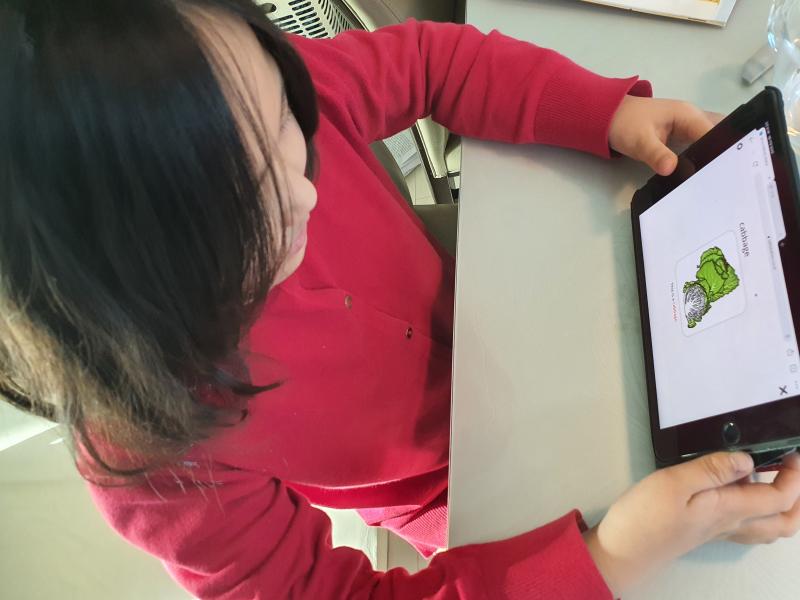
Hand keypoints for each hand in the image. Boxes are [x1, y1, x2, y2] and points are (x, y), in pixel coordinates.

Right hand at [583, 451, 799, 596]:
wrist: (622, 551)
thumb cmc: (645, 517)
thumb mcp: (674, 483)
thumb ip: (711, 469)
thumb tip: (747, 459)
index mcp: (729, 509)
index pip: (780, 498)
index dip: (794, 475)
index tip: (790, 451)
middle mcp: (731, 523)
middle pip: (784, 521)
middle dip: (797, 496)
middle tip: (789, 467)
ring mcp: (719, 530)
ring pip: (768, 526)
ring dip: (782, 505)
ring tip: (770, 476)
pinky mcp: (704, 530)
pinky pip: (747, 525)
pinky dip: (757, 509)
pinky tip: (737, 490)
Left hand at [608, 96, 723, 175]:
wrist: (607, 117)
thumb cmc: (624, 124)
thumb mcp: (639, 141)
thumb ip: (656, 155)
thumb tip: (672, 170)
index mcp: (688, 115)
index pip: (715, 134)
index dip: (722, 153)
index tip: (724, 174)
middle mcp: (692, 119)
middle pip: (718, 137)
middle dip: (723, 155)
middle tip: (726, 180)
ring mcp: (687, 127)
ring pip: (709, 142)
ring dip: (713, 158)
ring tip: (719, 181)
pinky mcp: (680, 136)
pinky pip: (697, 146)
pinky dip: (702, 158)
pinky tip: (703, 175)